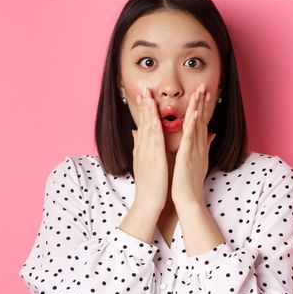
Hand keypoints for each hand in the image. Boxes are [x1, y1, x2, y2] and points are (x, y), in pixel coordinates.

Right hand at [131, 88, 168, 212]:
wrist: (148, 203)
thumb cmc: (150, 185)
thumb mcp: (143, 162)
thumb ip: (140, 146)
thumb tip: (135, 132)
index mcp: (142, 149)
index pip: (143, 126)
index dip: (143, 110)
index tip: (144, 96)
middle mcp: (143, 149)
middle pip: (143, 123)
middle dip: (144, 106)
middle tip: (144, 89)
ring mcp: (148, 154)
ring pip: (148, 128)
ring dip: (149, 111)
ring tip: (148, 96)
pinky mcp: (154, 160)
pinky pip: (155, 141)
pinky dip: (156, 127)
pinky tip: (156, 116)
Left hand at [171, 83, 215, 206]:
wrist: (188, 199)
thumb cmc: (190, 181)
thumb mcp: (200, 160)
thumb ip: (205, 145)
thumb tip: (212, 134)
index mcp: (199, 146)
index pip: (202, 122)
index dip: (203, 107)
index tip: (204, 92)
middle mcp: (199, 146)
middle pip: (202, 120)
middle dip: (203, 102)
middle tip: (204, 85)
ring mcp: (195, 150)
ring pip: (197, 125)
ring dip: (199, 108)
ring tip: (200, 92)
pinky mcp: (187, 156)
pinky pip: (190, 138)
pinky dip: (192, 126)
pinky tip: (194, 114)